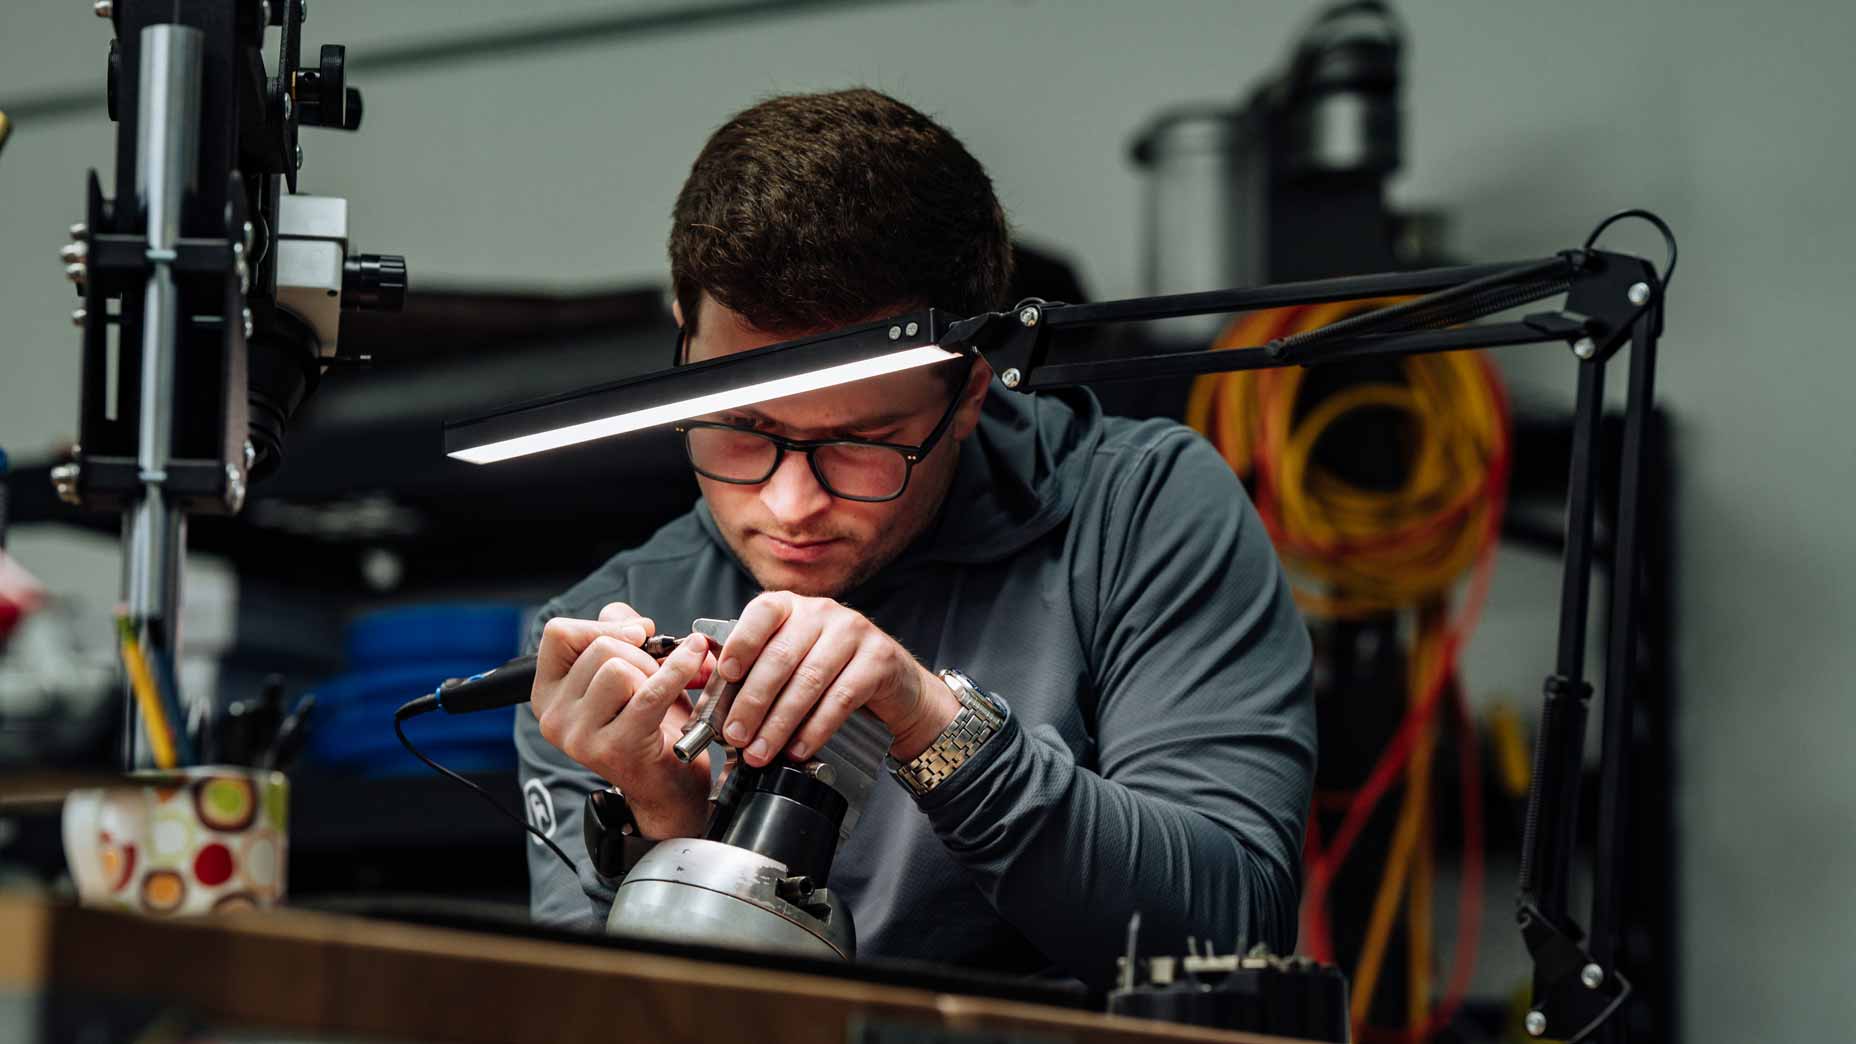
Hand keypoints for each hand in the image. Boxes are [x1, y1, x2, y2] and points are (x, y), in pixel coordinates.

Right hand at [530, 602, 714, 838]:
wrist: (669, 787)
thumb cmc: (650, 725)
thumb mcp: (628, 672)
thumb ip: (619, 634)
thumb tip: (632, 621)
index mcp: (547, 694)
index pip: (558, 633)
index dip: (600, 625)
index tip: (636, 636)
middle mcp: (554, 717)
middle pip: (598, 648)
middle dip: (640, 654)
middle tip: (656, 678)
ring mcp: (579, 736)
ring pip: (618, 667)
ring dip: (653, 673)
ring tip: (660, 695)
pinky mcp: (614, 747)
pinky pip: (649, 692)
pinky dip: (677, 671)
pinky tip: (696, 662)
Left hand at [715, 592, 959, 767]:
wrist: (892, 681)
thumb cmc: (829, 671)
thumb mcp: (790, 658)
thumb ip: (754, 671)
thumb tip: (712, 702)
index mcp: (791, 606)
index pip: (762, 613)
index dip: (741, 644)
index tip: (726, 675)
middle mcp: (822, 612)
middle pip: (781, 657)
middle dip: (753, 702)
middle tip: (736, 735)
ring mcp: (853, 632)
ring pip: (808, 681)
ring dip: (779, 723)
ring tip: (760, 751)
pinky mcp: (878, 659)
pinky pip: (840, 699)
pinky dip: (815, 729)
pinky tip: (798, 748)